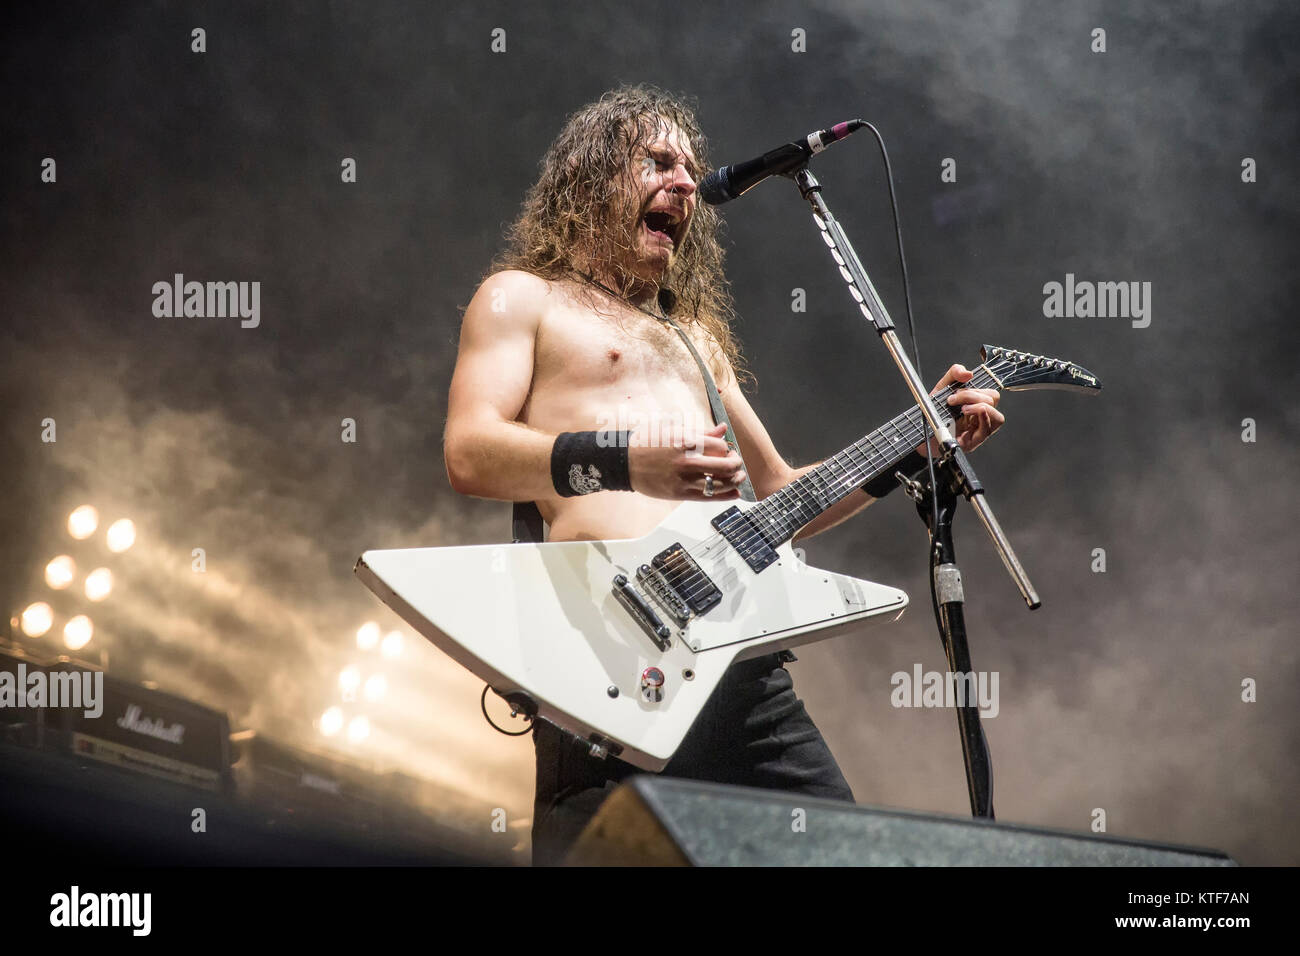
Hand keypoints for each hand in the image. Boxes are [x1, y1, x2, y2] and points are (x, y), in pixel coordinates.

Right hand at [628, 422, 747, 500]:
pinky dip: (726, 496)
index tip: (726, 450)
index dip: (727, 449)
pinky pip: (709, 497)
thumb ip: (701, 432)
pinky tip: (734, 492)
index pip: (720, 447)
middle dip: (736, 464)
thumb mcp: (673, 429)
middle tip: (736, 462)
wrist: (624, 462)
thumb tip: (722, 429)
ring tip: (738, 477)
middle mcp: (686, 461)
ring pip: (721, 484)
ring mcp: (683, 480)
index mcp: (685, 441)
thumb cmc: (646, 443)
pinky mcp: (679, 494)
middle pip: (726, 466)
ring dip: (735, 480)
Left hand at [916, 364, 1004, 455]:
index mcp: (976, 406)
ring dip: (981, 407)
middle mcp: (980, 419)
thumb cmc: (932, 413)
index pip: (991, 395)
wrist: (918, 431)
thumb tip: (967, 373)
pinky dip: (982, 419)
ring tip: (962, 408)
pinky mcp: (971, 443)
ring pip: (998, 418)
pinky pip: (986, 431)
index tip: (955, 391)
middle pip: (994, 402)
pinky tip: (967, 412)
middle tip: (953, 399)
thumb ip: (954, 374)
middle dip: (973, 396)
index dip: (977, 389)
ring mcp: (977, 432)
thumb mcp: (941, 388)